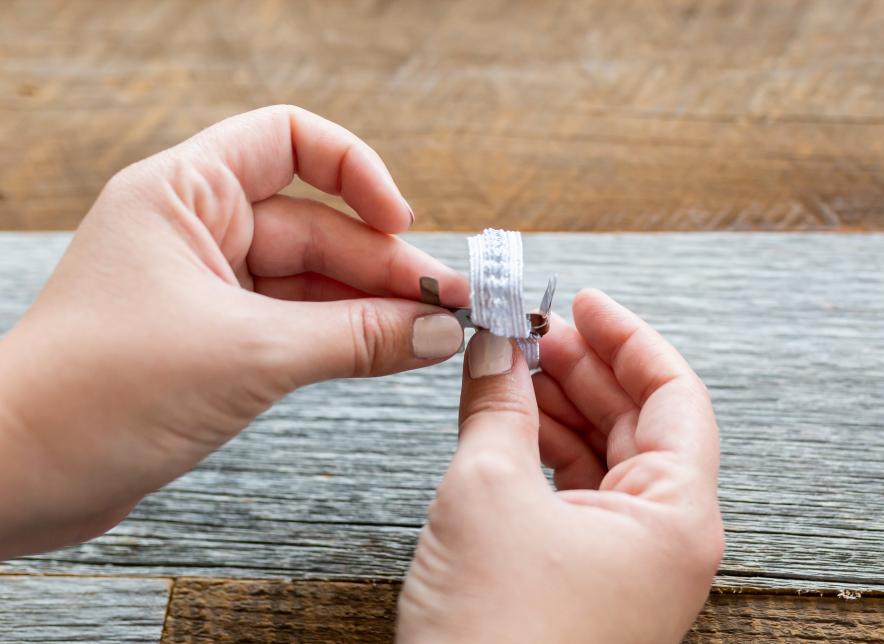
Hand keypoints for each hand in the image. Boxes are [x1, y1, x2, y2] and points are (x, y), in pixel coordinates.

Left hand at [0, 105, 468, 557]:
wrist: (19, 477)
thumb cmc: (98, 397)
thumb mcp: (249, 356)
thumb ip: (355, 337)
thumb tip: (435, 332)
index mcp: (183, 193)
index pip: (288, 141)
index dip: (355, 171)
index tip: (400, 221)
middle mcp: (195, 228)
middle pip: (315, 223)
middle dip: (382, 263)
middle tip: (444, 306)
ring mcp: (205, 285)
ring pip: (310, 278)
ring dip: (370, 304)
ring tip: (430, 334)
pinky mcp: (213, 337)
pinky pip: (295, 321)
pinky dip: (342, 336)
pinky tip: (389, 352)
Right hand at [397, 289, 722, 642]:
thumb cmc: (494, 634)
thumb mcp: (487, 491)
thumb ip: (498, 405)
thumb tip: (493, 348)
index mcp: (676, 518)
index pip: (675, 396)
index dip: (628, 338)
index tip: (583, 301)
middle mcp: (666, 541)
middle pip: (640, 422)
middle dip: (585, 367)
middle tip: (529, 328)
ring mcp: (628, 564)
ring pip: (606, 457)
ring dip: (560, 405)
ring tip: (509, 366)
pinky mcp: (587, 580)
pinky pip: (579, 495)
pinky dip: (546, 450)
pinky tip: (509, 421)